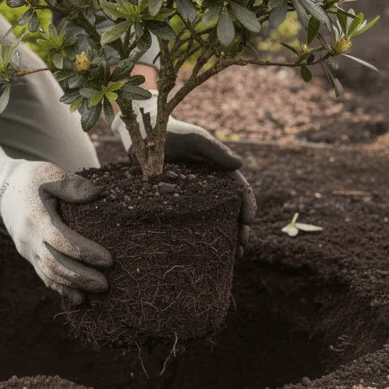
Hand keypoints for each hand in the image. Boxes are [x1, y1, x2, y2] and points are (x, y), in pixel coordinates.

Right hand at [0, 144, 110, 303]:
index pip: (61, 240)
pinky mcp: (29, 255)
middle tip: (106, 284)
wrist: (2, 188)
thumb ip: (72, 185)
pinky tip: (78, 298)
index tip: (108, 259)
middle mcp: (29, 238)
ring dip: (74, 285)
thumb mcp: (50, 173)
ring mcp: (27, 249)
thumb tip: (97, 195)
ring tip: (98, 291)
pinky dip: (61, 288)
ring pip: (49, 274)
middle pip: (55, 264)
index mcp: (36, 218)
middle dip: (81, 276)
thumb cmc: (31, 179)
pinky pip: (44, 275)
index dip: (84, 252)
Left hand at [110, 93, 255, 248]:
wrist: (140, 135)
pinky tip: (203, 252)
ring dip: (225, 238)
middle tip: (241, 248)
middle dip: (240, 230)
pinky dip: (201, 237)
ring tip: (231, 257)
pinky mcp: (175, 204)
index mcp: (219, 170)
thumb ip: (215, 150)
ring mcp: (193, 197)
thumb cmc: (170, 132)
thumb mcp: (193, 138)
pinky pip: (192, 224)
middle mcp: (210, 186)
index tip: (247, 222)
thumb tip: (241, 165)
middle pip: (232, 211)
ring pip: (215, 220)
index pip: (241, 191)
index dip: (248, 207)